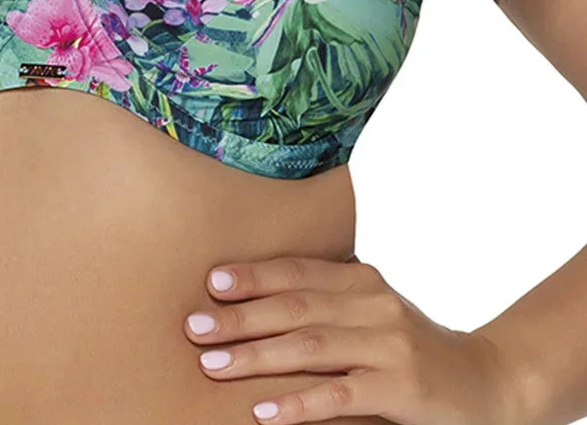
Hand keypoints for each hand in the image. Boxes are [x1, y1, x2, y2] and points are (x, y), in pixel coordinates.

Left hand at [182, 254, 516, 423]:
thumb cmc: (412, 350)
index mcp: (362, 280)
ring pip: (310, 346)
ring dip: (257, 356)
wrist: (487, 382)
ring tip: (213, 364)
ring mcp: (389, 344)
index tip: (210, 282)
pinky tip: (265, 412)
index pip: (298, 271)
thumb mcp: (372, 315)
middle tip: (194, 326)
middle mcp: (374, 304)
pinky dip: (300, 403)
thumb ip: (327, 305)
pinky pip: (340, 395)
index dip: (254, 275)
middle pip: (296, 305)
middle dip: (241, 316)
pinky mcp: (401, 388)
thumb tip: (252, 306)